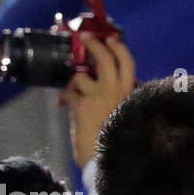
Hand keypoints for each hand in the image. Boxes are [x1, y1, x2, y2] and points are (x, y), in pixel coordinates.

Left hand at [60, 33, 135, 167]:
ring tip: (72, 93)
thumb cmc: (114, 138)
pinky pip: (69, 93)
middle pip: (105, 59)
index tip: (112, 38)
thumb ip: (117, 97)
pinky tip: (63, 104)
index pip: (128, 63)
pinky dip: (65, 97)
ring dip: (73, 82)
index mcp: (130, 91)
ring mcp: (98, 96)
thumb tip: (101, 84)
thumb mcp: (122, 112)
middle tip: (85, 37)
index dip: (119, 48)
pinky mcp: (82, 105)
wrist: (104, 157)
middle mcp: (116, 90)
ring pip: (81, 77)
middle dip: (94, 45)